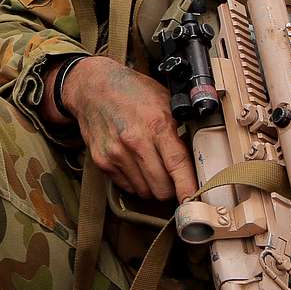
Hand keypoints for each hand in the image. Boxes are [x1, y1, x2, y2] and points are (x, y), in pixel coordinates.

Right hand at [60, 56, 196, 200]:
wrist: (92, 86)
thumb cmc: (131, 91)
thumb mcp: (164, 100)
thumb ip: (179, 128)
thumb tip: (198, 156)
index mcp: (156, 124)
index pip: (177, 165)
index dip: (188, 188)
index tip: (194, 202)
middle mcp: (135, 141)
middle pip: (161, 187)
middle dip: (171, 187)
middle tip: (173, 177)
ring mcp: (116, 153)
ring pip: (145, 191)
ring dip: (152, 185)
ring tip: (151, 166)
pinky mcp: (102, 161)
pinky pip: (127, 186)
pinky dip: (135, 181)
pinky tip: (135, 163)